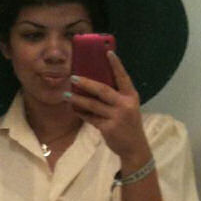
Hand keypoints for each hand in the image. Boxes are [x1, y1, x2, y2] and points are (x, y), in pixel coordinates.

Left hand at [68, 51, 150, 166]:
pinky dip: (81, 113)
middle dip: (86, 83)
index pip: (123, 77)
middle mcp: (125, 105)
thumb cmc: (128, 124)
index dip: (116, 65)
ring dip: (78, 99)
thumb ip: (116, 96)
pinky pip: (90, 118)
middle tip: (73, 77)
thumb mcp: (128, 107)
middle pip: (103, 90)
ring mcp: (117, 117)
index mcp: (131, 96)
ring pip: (93, 105)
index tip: (108, 52)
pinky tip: (74, 108)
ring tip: (67, 94)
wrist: (134, 148)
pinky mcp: (108, 128)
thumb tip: (94, 83)